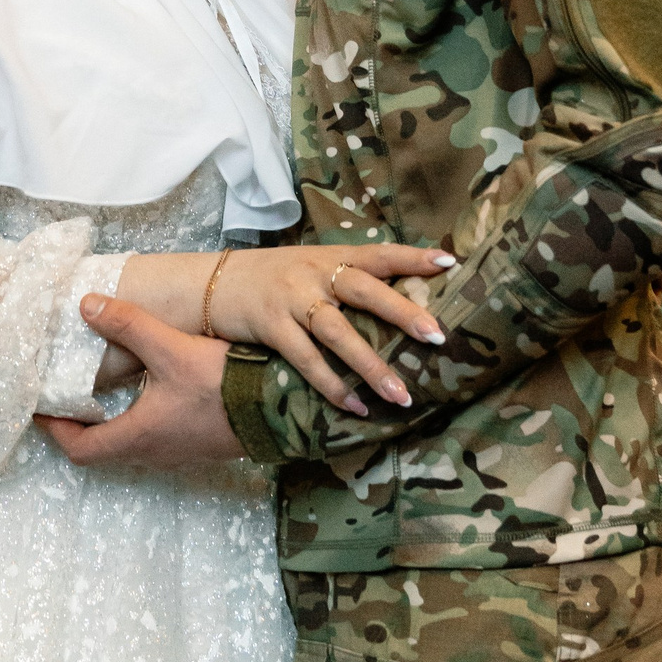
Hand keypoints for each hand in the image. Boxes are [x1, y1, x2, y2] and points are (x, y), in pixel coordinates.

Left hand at [36, 298, 241, 469]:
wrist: (282, 408)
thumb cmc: (222, 385)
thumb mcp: (170, 348)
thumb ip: (128, 325)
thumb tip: (85, 305)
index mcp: (138, 436)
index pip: (80, 449)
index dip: (55, 431)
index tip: (41, 409)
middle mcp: (154, 452)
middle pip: (103, 450)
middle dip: (80, 426)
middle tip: (67, 396)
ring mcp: (179, 452)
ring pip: (131, 445)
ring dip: (111, 423)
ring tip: (102, 391)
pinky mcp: (200, 443)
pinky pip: (156, 437)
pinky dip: (139, 419)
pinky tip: (149, 390)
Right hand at [211, 243, 454, 414]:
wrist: (212, 285)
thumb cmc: (273, 279)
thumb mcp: (310, 267)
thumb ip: (347, 279)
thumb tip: (399, 306)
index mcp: (331, 257)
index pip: (379, 253)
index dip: (413, 257)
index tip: (449, 261)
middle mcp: (315, 273)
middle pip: (365, 290)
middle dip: (402, 313)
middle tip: (437, 336)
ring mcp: (292, 300)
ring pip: (338, 333)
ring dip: (372, 366)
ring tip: (402, 394)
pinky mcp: (271, 327)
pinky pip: (306, 361)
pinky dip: (332, 386)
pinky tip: (356, 408)